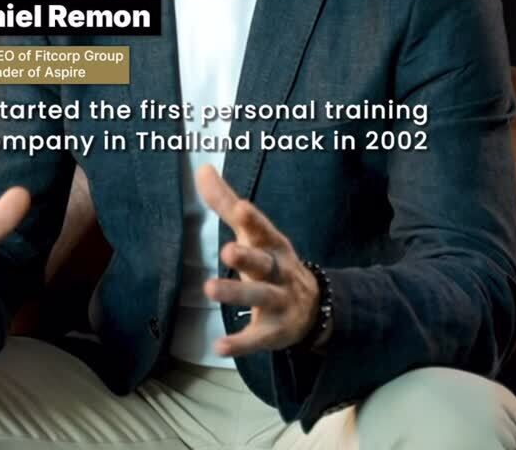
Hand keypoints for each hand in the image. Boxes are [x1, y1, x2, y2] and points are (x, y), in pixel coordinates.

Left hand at [196, 164, 319, 357]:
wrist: (314, 307)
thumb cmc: (272, 260)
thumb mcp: (253, 232)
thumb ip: (225, 203)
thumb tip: (201, 168)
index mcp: (272, 244)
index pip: (263, 229)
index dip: (253, 220)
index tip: (240, 208)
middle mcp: (279, 271)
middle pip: (264, 262)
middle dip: (248, 257)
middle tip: (227, 250)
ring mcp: (279, 301)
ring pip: (260, 297)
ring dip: (237, 293)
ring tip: (209, 288)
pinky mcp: (273, 331)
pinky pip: (257, 338)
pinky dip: (240, 343)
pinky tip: (219, 347)